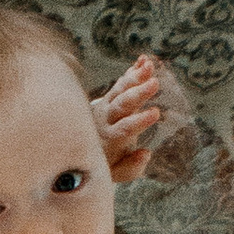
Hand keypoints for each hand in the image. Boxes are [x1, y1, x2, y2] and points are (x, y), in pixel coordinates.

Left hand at [92, 54, 164, 179]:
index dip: (139, 121)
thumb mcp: (115, 173)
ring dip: (135, 77)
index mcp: (109, 139)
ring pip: (121, 90)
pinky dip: (132, 71)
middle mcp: (106, 119)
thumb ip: (130, 168)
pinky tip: (144, 60)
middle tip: (155, 83)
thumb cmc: (104, 162)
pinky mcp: (109, 97)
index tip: (156, 113)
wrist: (77, 144)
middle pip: (122, 105)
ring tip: (150, 65)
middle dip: (138, 93)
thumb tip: (146, 153)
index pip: (124, 129)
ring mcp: (106, 106)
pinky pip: (121, 83)